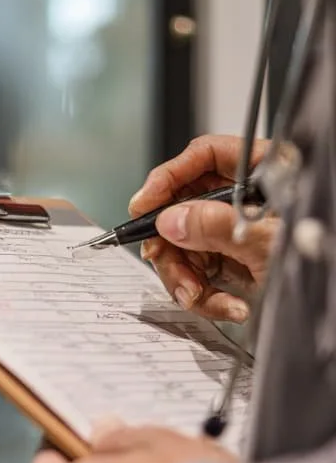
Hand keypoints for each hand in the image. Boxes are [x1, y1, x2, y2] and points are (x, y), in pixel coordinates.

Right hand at [129, 135, 278, 321]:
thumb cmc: (322, 258)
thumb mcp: (267, 242)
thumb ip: (215, 227)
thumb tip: (171, 220)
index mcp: (268, 173)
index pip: (206, 156)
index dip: (169, 176)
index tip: (144, 203)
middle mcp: (249, 199)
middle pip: (186, 205)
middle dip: (172, 244)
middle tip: (164, 262)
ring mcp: (241, 232)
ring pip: (187, 245)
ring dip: (186, 277)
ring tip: (201, 297)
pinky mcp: (238, 262)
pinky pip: (202, 272)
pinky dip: (206, 294)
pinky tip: (227, 306)